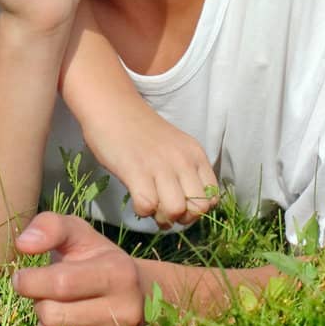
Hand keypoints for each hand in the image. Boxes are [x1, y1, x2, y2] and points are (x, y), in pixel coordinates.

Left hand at [12, 212, 145, 325]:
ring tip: (60, 304)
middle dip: (38, 299)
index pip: (61, 283)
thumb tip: (23, 244)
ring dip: (44, 319)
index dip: (30, 280)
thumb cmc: (99, 259)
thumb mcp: (78, 234)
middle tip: (47, 290)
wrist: (140, 293)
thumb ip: (50, 227)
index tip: (21, 276)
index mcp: (118, 272)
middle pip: (51, 312)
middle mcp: (125, 309)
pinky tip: (67, 322)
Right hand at [81, 99, 218, 228]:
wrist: (112, 107)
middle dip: (181, 218)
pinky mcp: (136, 170)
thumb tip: (186, 209)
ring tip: (150, 205)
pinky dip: (141, 210)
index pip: (212, 198)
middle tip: (164, 209)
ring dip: (161, 216)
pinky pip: (147, 206)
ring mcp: (160, 165)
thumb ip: (185, 173)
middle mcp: (183, 160)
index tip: (180, 205)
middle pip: (198, 209)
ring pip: (176, 210)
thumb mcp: (174, 148)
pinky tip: (135, 197)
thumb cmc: (140, 131)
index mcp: (196, 155)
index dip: (197, 211)